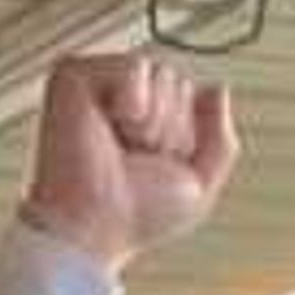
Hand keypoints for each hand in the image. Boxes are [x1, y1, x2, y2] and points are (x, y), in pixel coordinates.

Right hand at [17, 51, 238, 271]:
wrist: (96, 228)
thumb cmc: (137, 214)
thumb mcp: (199, 184)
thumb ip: (221, 140)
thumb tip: (216, 88)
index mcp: (141, 110)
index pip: (189, 93)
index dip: (185, 134)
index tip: (151, 167)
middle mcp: (116, 91)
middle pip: (177, 80)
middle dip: (171, 128)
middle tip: (134, 160)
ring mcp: (94, 80)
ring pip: (161, 73)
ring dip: (154, 123)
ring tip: (121, 150)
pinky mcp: (73, 74)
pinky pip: (135, 67)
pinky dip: (135, 104)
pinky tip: (111, 128)